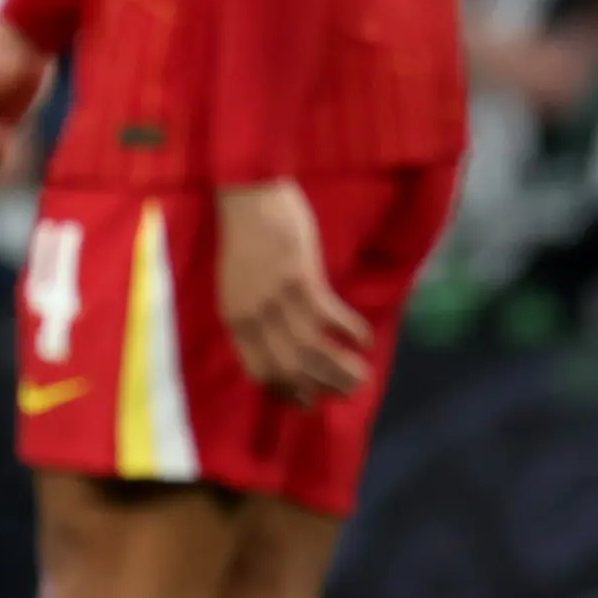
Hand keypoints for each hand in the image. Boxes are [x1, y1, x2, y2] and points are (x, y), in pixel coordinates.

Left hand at [217, 180, 370, 401]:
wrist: (248, 196)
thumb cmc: (246, 237)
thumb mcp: (237, 284)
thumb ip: (253, 315)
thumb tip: (281, 344)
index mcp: (234, 320)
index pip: (260, 372)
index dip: (287, 392)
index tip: (308, 401)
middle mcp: (253, 316)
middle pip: (290, 369)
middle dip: (321, 388)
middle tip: (346, 392)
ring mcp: (277, 299)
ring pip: (313, 350)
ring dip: (341, 369)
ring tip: (362, 375)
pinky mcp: (301, 278)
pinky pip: (331, 317)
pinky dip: (351, 332)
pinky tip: (363, 339)